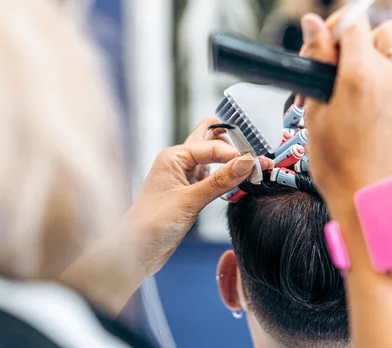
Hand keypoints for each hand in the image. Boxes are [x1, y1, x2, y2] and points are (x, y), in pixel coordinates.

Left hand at [127, 117, 271, 275]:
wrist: (136, 251)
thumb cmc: (150, 224)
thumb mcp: (189, 201)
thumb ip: (220, 181)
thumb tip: (245, 162)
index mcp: (173, 156)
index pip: (212, 144)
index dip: (234, 152)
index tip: (254, 162)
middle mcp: (179, 162)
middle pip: (212, 140)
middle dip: (234, 143)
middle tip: (255, 153)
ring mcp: (186, 177)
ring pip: (215, 159)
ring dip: (233, 161)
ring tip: (253, 168)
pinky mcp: (192, 192)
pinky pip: (215, 177)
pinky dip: (229, 177)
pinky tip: (241, 181)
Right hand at [300, 11, 391, 202]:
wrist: (371, 198)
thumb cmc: (338, 163)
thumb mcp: (317, 111)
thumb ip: (318, 61)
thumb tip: (312, 23)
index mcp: (363, 75)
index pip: (355, 21)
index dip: (334, 27)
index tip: (320, 47)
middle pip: (378, 29)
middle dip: (354, 40)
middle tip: (333, 70)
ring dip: (374, 53)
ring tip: (352, 84)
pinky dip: (388, 71)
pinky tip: (369, 98)